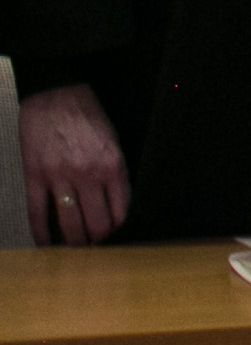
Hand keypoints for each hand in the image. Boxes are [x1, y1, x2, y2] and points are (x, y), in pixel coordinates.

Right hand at [21, 82, 128, 248]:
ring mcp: (58, 176)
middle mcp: (86, 173)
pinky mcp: (34, 176)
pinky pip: (37, 212)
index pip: (121, 210)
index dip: (120, 228)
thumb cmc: (87, 116)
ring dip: (74, 241)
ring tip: (77, 249)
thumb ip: (115, 173)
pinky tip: (45, 244)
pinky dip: (41, 233)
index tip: (118, 236)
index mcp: (112, 164)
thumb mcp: (114, 142)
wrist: (56, 96)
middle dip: (99, 239)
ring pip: (69, 222)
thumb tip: (116, 204)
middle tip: (97, 245)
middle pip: (96, 222)